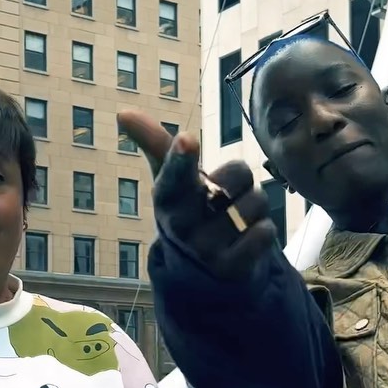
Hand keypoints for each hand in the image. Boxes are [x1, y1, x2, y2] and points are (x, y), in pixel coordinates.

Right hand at [118, 110, 276, 280]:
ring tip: (234, 221)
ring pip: (256, 202)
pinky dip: (263, 231)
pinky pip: (265, 231)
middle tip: (223, 197)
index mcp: (167, 198)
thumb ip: (156, 145)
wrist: (201, 274)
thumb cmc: (189, 212)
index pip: (175, 174)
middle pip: (236, 174)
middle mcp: (182, 225)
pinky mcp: (231, 269)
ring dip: (254, 207)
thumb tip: (122, 113)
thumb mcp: (172, 182)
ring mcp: (206, 250)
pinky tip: (245, 240)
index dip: (181, 157)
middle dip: (240, 179)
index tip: (186, 139)